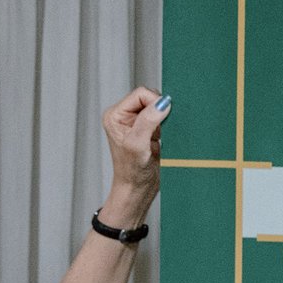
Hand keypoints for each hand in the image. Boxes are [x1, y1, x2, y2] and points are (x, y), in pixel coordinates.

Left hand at [100, 88, 165, 220]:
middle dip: (159, 110)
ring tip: (158, 136)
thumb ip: (149, 121)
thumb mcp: (138, 144)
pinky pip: (162, 118)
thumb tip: (163, 103)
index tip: (160, 119)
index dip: (154, 102)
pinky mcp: (148, 130)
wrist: (137, 189)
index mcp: (115, 115)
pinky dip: (167, 125)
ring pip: (157, 107)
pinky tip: (162, 138)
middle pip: (149, 98)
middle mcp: (124, 116)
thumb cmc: (132, 172)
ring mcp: (137, 122)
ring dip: (164, 119)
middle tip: (158, 130)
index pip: (140, 94)